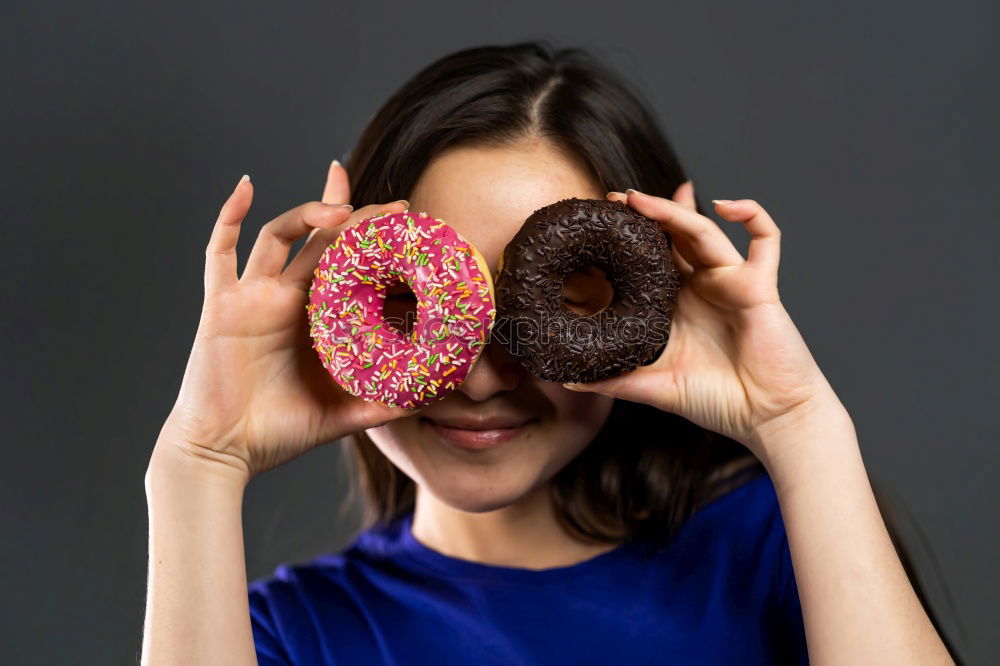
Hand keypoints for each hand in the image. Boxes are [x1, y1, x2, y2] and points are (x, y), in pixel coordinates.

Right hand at [157, 163, 414, 480]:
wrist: (224, 451)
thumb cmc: (279, 432)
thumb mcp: (343, 415)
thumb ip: (384, 405)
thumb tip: (435, 396)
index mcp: (314, 316)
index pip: (348, 265)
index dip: (376, 244)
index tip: (411, 227)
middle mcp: (285, 297)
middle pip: (321, 239)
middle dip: (357, 216)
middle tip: (398, 206)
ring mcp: (253, 296)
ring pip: (279, 235)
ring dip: (308, 213)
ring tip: (343, 207)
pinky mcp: (223, 305)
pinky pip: (219, 253)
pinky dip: (228, 216)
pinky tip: (246, 185)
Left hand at [564, 183, 841, 454]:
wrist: (766, 418)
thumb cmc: (716, 400)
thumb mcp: (653, 387)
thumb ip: (613, 380)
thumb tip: (565, 380)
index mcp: (676, 303)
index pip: (649, 259)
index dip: (628, 241)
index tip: (597, 226)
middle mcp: (702, 286)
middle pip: (673, 236)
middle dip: (646, 213)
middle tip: (613, 198)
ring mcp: (731, 281)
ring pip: (703, 231)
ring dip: (673, 209)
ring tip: (638, 199)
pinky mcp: (760, 285)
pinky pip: (766, 238)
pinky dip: (752, 214)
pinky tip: (724, 204)